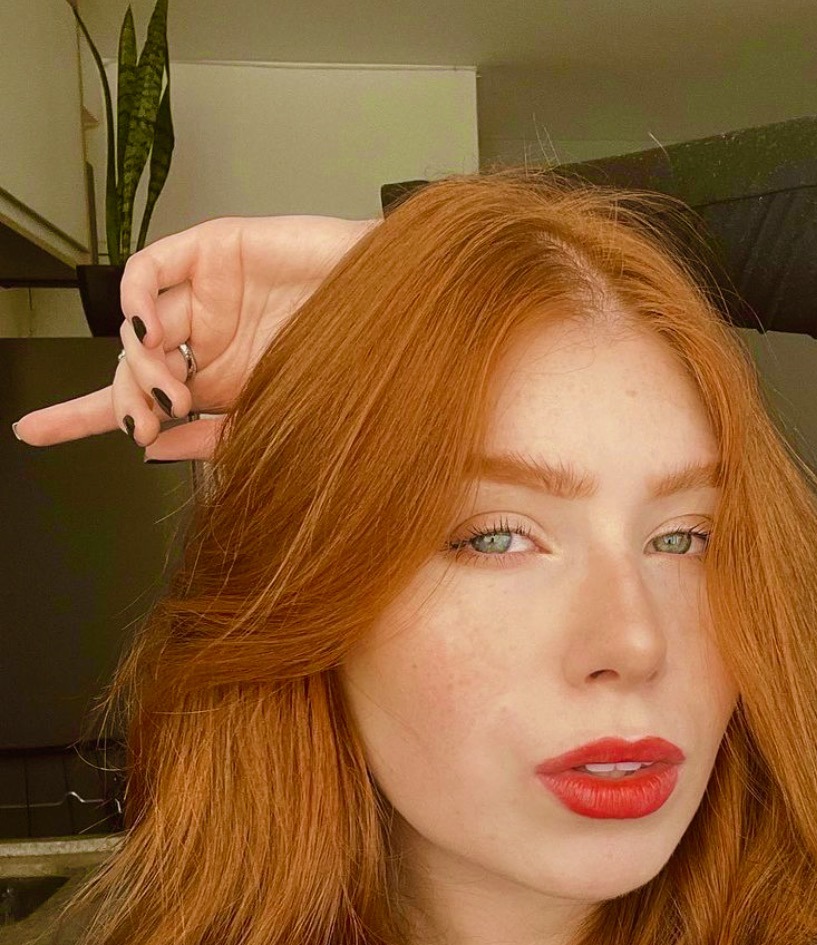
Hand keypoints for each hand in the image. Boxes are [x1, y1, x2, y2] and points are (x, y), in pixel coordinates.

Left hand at [11, 214, 377, 460]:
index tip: (33, 431)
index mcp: (224, 385)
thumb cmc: (361, 372)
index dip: (81, 415)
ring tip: (171, 394)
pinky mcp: (212, 250)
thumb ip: (216, 439)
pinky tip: (152, 334)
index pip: (139, 402)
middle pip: (131, 369)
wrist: (405, 319)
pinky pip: (146, 273)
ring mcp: (208, 295)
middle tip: (146, 424)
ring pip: (135, 329)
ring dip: (138, 367)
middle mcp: (209, 340)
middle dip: (124, 401)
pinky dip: (135, 305)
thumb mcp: (277, 425)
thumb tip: (154, 448)